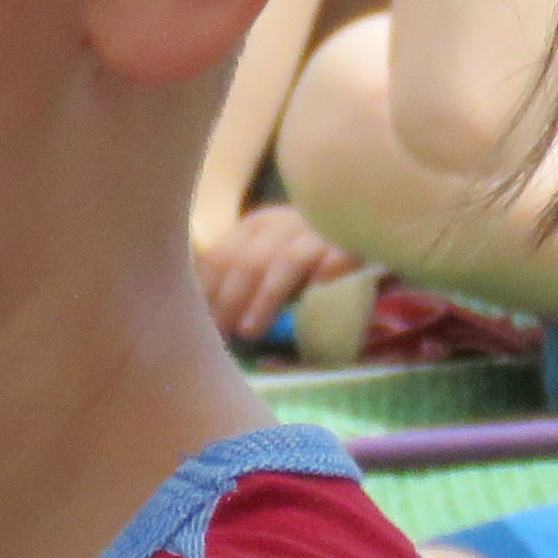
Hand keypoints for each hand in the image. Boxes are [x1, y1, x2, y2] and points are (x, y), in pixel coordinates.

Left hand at [199, 205, 362, 341]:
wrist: (362, 220)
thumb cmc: (306, 253)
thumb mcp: (269, 255)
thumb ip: (240, 275)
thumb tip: (203, 314)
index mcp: (258, 226)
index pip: (221, 257)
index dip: (205, 292)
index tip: (194, 326)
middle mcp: (285, 224)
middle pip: (249, 261)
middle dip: (228, 301)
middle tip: (217, 336)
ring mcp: (320, 232)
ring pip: (287, 262)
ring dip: (265, 298)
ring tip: (250, 330)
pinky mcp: (354, 243)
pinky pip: (336, 258)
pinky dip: (323, 277)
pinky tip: (310, 297)